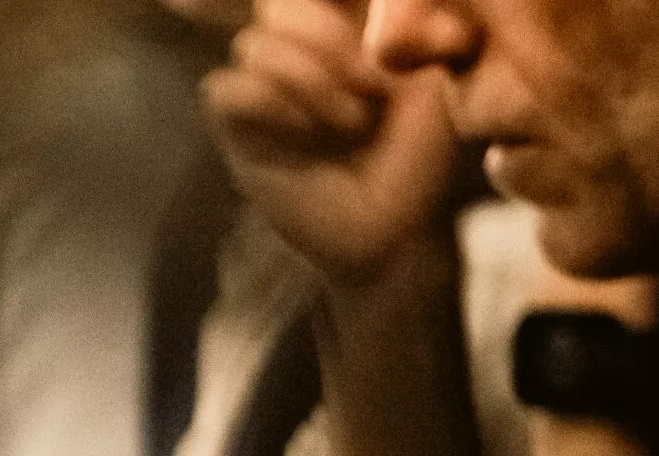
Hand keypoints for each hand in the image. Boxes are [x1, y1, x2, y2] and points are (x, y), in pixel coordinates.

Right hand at [203, 0, 463, 288]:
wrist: (396, 230)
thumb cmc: (418, 157)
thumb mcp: (432, 81)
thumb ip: (415, 29)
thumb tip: (403, 6)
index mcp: (337, 28)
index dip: (329, 7)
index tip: (375, 61)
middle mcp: (295, 53)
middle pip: (277, 5)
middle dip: (328, 39)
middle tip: (374, 86)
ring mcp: (264, 91)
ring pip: (253, 46)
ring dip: (309, 79)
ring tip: (353, 121)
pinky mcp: (240, 134)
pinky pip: (226, 90)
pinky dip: (269, 102)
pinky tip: (307, 130)